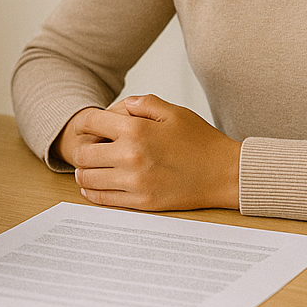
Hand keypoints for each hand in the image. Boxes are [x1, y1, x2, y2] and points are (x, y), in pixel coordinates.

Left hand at [56, 94, 240, 211]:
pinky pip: (103, 200)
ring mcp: (135, 182)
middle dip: (81, 149)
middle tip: (89, 149)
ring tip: (91, 167)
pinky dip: (93, 193)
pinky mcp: (141, 202)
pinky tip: (95, 186)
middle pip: (82, 154)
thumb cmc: (201, 142)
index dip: (83, 123)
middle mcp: (131, 156)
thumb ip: (142, 103)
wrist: (225, 174)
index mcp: (136, 130)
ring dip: (84, 172)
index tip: (87, 128)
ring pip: (88, 179)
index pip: (89, 123)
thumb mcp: (173, 111)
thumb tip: (119, 107)